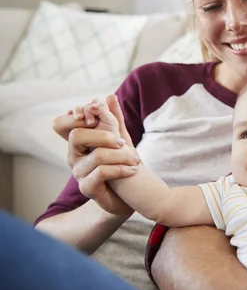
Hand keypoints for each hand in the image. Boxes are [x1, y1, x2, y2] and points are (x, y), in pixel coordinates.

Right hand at [63, 95, 139, 215]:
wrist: (132, 192)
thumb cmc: (123, 162)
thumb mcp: (120, 137)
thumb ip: (113, 119)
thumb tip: (110, 96)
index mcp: (78, 141)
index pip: (66, 122)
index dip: (80, 113)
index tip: (100, 110)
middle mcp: (73, 155)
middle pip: (77, 135)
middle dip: (103, 134)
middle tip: (123, 142)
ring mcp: (78, 173)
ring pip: (97, 155)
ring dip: (121, 156)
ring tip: (136, 159)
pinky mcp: (86, 188)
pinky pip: (101, 173)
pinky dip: (121, 169)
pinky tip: (133, 170)